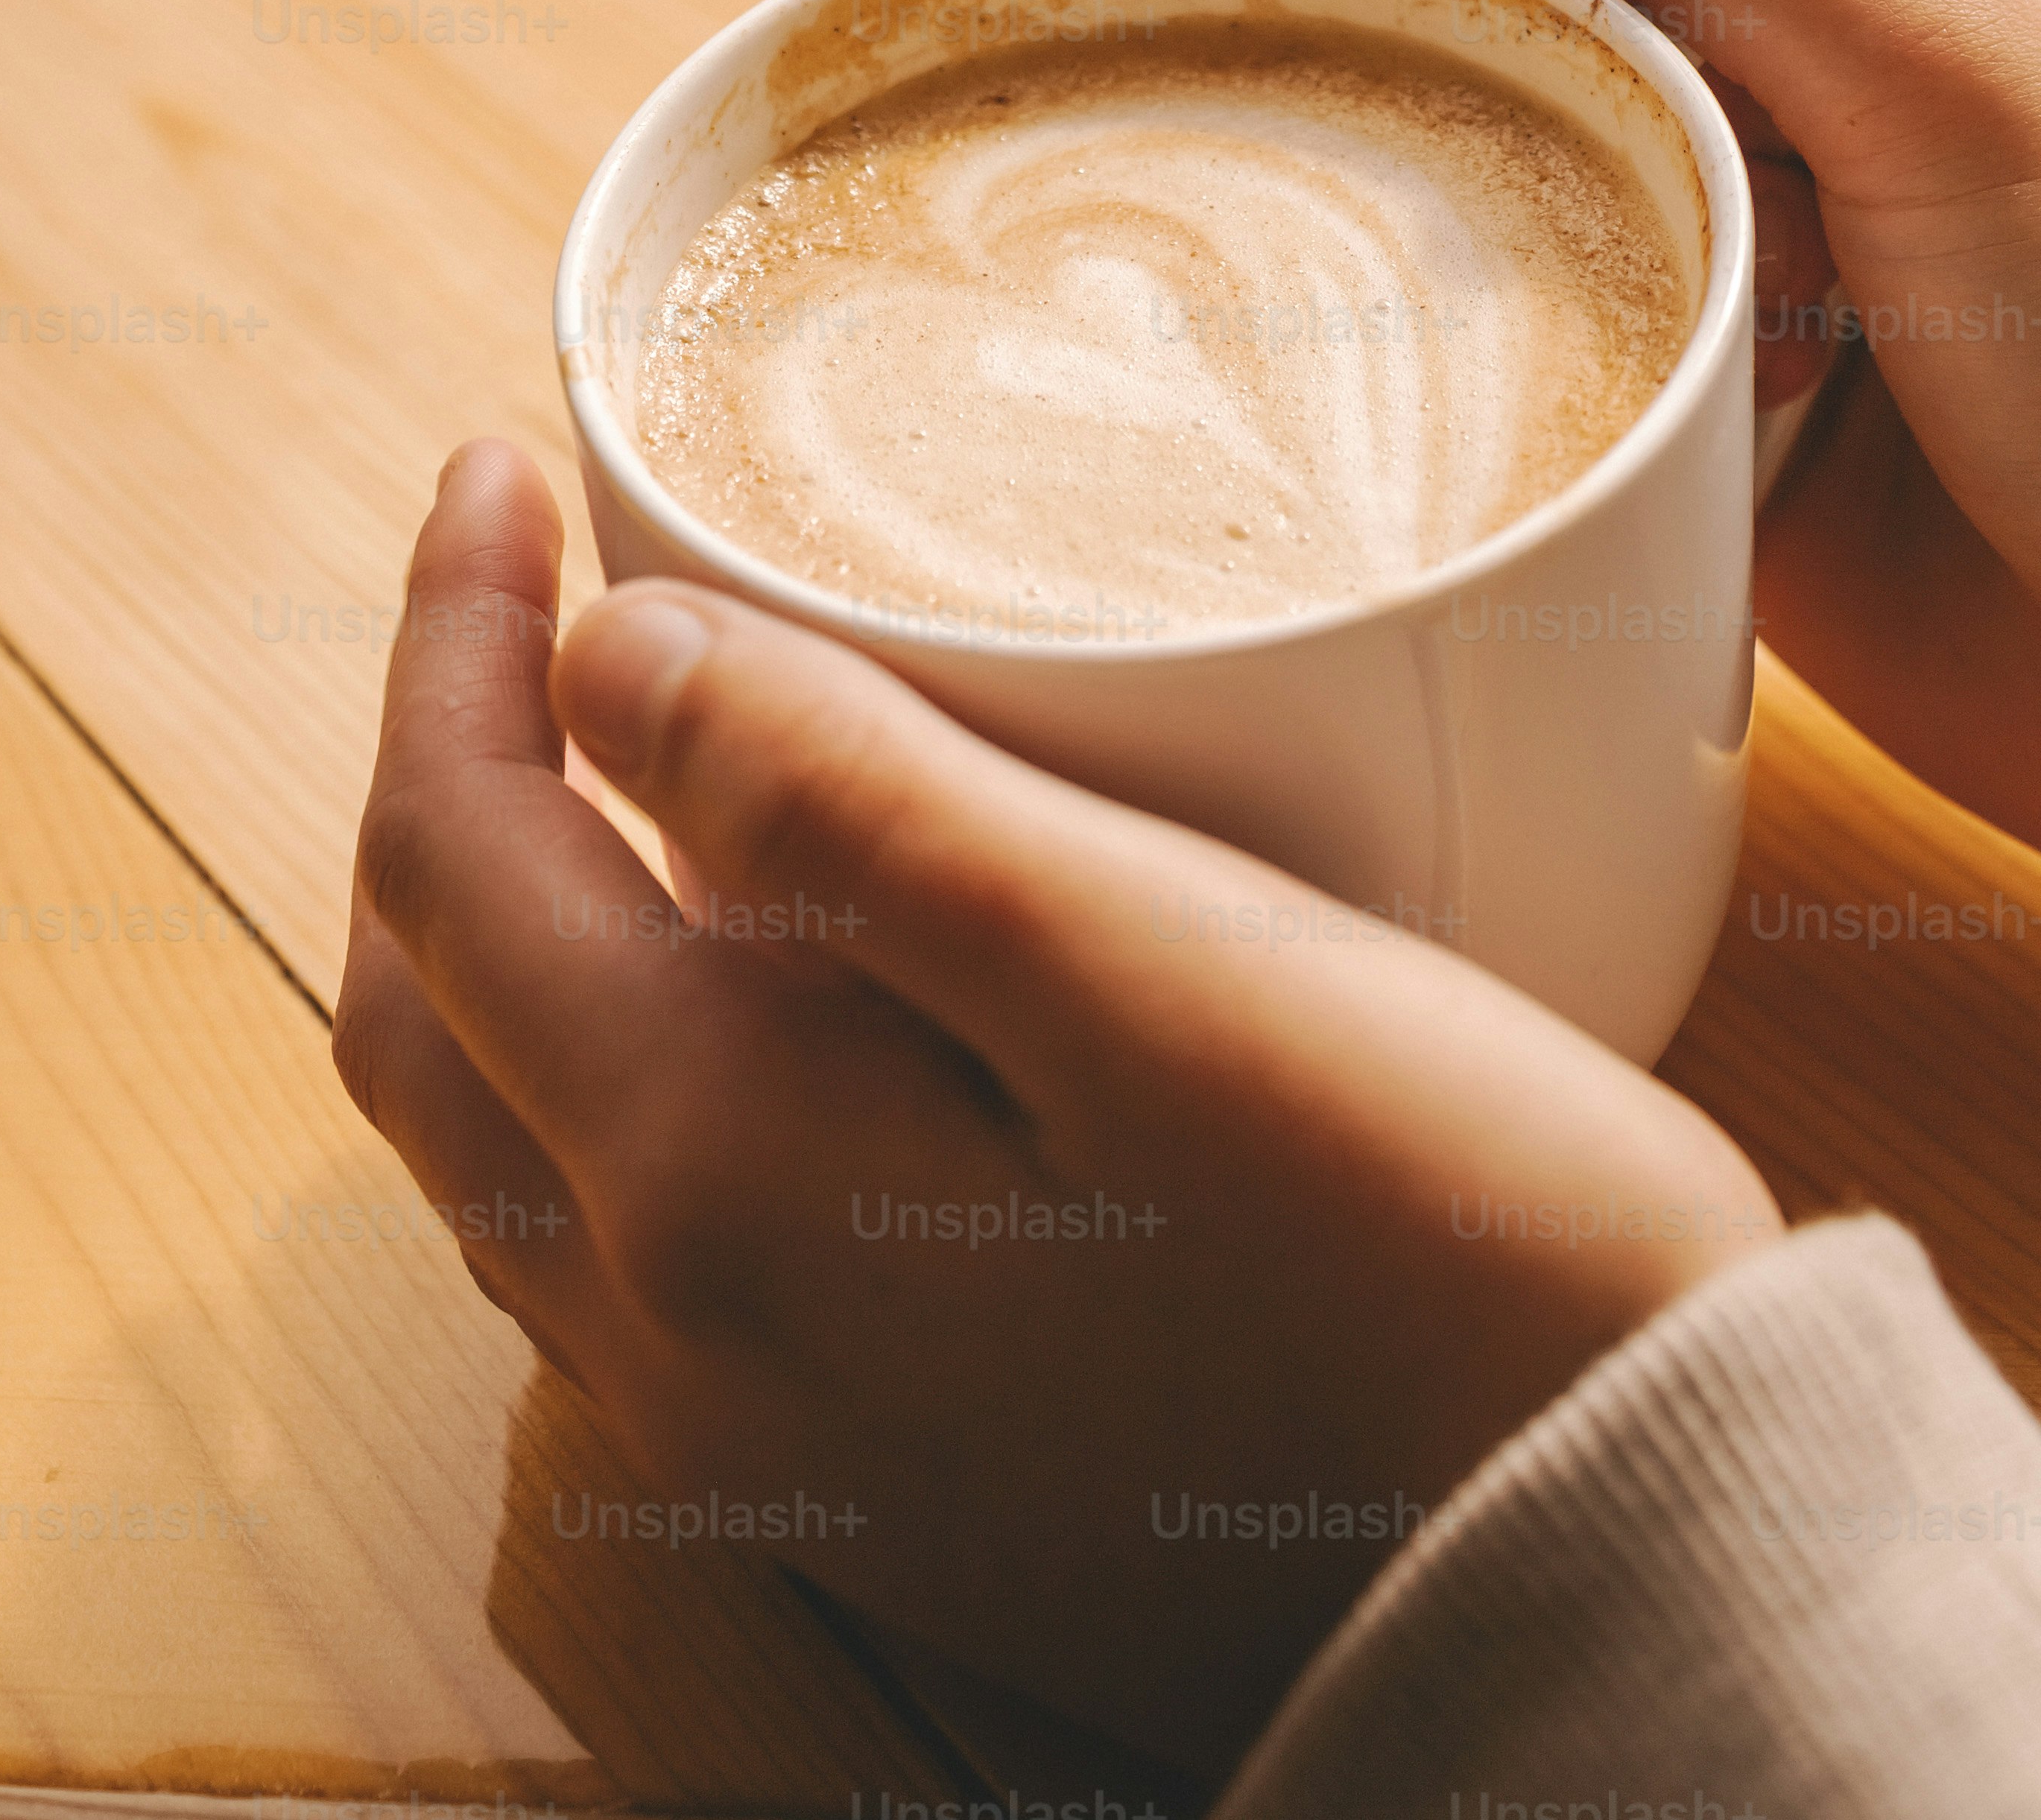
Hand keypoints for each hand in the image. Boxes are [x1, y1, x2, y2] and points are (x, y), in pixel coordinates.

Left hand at [335, 441, 1778, 1771]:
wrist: (1606, 1576)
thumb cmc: (1429, 1242)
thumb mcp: (1151, 964)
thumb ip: (853, 807)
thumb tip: (612, 657)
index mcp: (722, 1179)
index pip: (453, 860)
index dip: (451, 640)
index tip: (498, 463)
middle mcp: (689, 1341)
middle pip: (433, 1016)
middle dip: (442, 769)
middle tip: (520, 581)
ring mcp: (774, 1440)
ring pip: (510, 1143)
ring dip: (504, 925)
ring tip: (599, 748)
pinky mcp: (876, 1483)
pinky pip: (626, 1245)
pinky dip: (599, 1064)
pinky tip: (732, 988)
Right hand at [1432, 0, 2040, 933]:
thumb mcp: (1964, 63)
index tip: (1422, 10)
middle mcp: (1823, 123)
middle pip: (1563, 63)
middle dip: (1502, 114)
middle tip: (1492, 190)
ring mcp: (1777, 304)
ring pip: (1548, 242)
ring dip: (1517, 279)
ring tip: (1545, 327)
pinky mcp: (1735, 477)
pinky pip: (1576, 417)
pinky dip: (1540, 423)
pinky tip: (1542, 441)